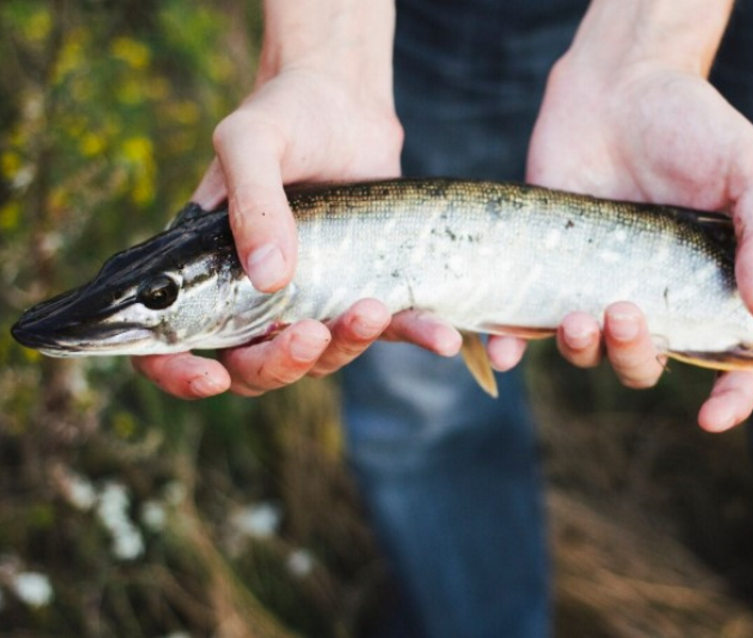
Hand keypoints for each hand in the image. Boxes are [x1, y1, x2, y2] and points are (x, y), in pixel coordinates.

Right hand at [131, 3, 464, 398]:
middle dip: (278, 364)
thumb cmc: (284, 114)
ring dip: (344, 347)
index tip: (210, 377)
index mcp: (205, 270)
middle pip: (253, 366)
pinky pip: (386, 328)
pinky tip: (442, 337)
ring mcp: (312, 297)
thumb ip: (251, 203)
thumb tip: (270, 278)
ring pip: (318, 358)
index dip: (180, 373)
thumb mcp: (252, 142)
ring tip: (372, 308)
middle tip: (310, 333)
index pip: (171, 342)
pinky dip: (414, 335)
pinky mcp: (364, 287)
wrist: (346, 100)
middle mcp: (254, 295)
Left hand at [524, 43, 752, 430]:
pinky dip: (512, 344)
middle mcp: (647, 295)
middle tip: (623, 311)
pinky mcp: (544, 267)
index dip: (728, 396)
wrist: (617, 86)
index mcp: (702, 286)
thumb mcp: (751, 167)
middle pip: (643, 362)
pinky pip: (524, 322)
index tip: (711, 415)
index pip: (725, 359)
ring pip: (586, 351)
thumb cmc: (692, 123)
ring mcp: (592, 284)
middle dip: (634, 355)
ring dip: (581, 350)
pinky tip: (504, 349)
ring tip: (577, 314)